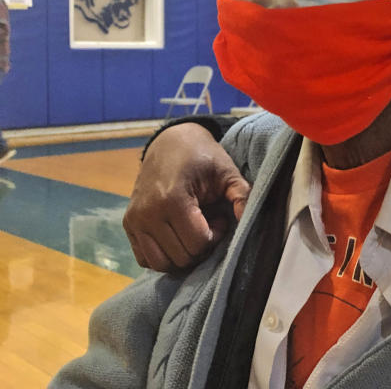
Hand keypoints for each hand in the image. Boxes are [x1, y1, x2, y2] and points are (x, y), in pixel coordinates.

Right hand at [123, 122, 249, 271]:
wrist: (170, 143)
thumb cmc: (203, 157)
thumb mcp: (228, 172)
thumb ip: (242, 195)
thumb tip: (246, 220)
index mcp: (172, 199)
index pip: (197, 243)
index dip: (215, 236)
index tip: (219, 218)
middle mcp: (147, 213)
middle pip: (181, 257)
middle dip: (201, 246)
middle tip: (208, 224)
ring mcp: (134, 221)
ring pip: (161, 264)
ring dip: (182, 255)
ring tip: (193, 231)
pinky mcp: (128, 225)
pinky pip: (145, 259)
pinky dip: (164, 256)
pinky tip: (177, 236)